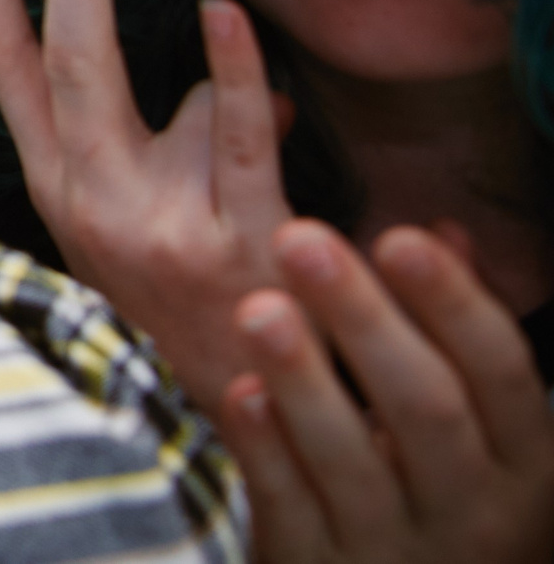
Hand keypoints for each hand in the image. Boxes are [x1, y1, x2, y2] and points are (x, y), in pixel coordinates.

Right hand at [0, 0, 289, 412]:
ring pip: (130, 89)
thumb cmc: (184, 308)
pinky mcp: (234, 238)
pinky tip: (225, 14)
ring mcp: (155, 220)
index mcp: (57, 186)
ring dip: (116, 4)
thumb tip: (216, 60)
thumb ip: (170, 139)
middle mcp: (89, 199)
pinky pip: (229, 133)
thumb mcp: (140, 221)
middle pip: (56, 63)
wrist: (240, 416)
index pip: (2, 70)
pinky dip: (228, 68)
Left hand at [221, 220, 553, 562]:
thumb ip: (456, 338)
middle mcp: (471, 509)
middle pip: (424, 407)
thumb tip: (444, 231)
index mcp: (522, 464)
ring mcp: (395, 548)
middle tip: (300, 239)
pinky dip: (267, 450)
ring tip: (258, 308)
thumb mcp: (479, 434)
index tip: (397, 236)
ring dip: (304, 379)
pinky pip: (291, 507)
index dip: (452, 303)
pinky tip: (240, 392)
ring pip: (352, 461)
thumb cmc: (441, 495)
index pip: (501, 374)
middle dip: (362, 320)